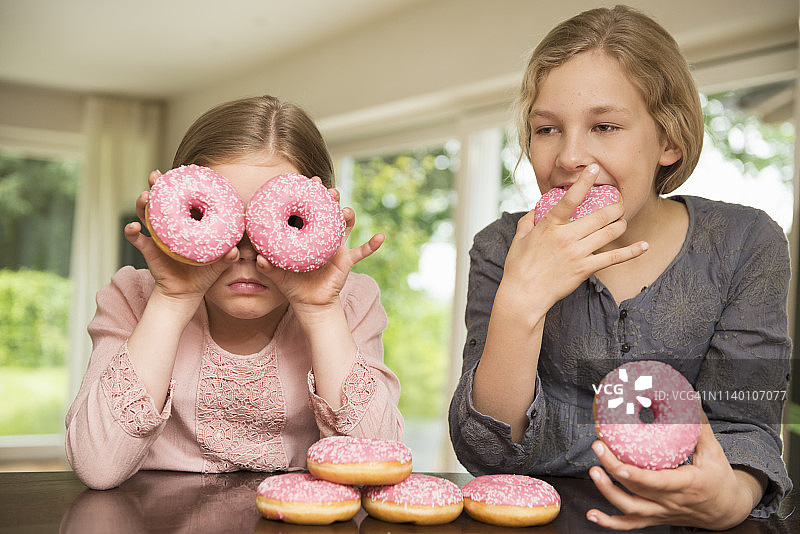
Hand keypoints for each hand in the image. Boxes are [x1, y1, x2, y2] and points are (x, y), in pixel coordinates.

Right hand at [125, 170, 237, 303]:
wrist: (187, 293)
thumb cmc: (204, 273)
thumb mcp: (219, 263)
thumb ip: (228, 256)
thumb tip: (235, 251)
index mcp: (188, 223)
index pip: (184, 199)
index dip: (181, 185)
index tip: (181, 172)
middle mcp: (170, 226)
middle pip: (161, 201)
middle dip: (157, 186)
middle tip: (156, 176)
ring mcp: (157, 236)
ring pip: (146, 214)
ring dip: (142, 204)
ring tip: (144, 196)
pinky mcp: (148, 250)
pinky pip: (137, 240)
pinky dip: (132, 233)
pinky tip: (133, 228)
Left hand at [255, 186, 382, 313]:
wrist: (310, 303)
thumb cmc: (293, 285)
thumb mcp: (277, 275)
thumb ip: (267, 266)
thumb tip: (258, 259)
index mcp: (306, 234)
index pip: (309, 209)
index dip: (311, 194)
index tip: (311, 180)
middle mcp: (323, 236)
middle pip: (329, 212)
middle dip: (331, 199)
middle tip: (330, 192)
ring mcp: (336, 246)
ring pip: (346, 226)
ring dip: (348, 216)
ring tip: (347, 212)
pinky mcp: (346, 260)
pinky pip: (362, 251)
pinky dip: (372, 244)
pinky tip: (380, 236)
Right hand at [501, 164, 646, 315]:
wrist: (523, 295)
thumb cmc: (518, 267)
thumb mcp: (519, 238)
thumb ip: (528, 220)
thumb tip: (535, 209)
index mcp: (549, 226)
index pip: (570, 199)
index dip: (584, 182)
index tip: (595, 168)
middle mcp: (566, 237)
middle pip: (599, 216)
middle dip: (614, 206)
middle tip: (619, 203)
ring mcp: (577, 253)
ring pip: (609, 233)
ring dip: (620, 224)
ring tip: (622, 221)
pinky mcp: (585, 269)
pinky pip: (613, 258)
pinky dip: (631, 251)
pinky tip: (644, 246)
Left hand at [586, 420, 763, 529]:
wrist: (728, 511)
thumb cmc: (719, 479)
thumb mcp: (714, 452)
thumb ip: (699, 426)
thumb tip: (692, 397)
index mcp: (688, 485)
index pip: (658, 482)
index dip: (636, 475)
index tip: (618, 464)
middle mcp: (672, 502)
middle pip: (638, 490)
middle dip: (613, 469)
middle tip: (598, 447)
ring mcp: (662, 513)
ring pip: (631, 510)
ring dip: (608, 493)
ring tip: (593, 472)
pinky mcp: (656, 519)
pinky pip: (630, 525)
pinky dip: (610, 523)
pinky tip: (592, 515)